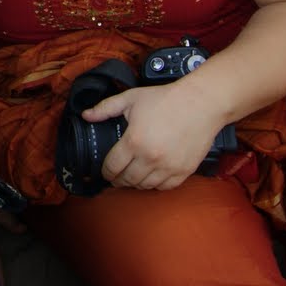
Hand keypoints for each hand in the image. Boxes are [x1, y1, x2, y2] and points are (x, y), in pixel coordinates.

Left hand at [85, 83, 227, 191]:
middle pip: (128, 180)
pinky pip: (165, 187)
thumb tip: (85, 115)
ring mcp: (169, 167)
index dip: (105, 172)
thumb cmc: (164, 99)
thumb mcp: (130, 98)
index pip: (113, 167)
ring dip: (136, 183)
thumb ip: (105, 108)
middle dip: (118, 180)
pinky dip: (156, 185)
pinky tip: (151, 178)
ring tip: (132, 177)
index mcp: (134, 141)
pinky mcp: (184, 170)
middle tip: (116, 177)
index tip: (105, 172)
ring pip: (145, 186)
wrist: (200, 103)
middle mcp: (150, 158)